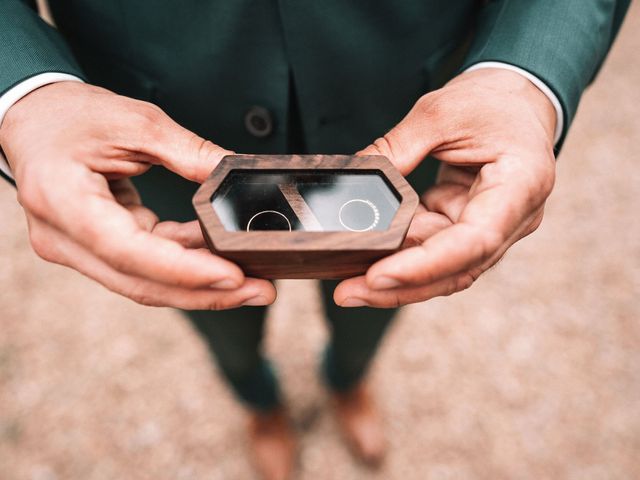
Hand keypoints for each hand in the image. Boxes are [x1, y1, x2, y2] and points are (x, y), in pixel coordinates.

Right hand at [0, 82, 275, 308]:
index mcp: (63, 200)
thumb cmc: (71, 116)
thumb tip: (234, 176)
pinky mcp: (96, 250)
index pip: (129, 250)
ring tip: (253, 282)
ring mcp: (77, 250)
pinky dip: (184, 264)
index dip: (184, 269)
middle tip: (261, 291)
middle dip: (206, 291)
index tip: (233, 275)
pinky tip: (221, 260)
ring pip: (146, 282)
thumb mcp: (136, 122)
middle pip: (142, 282)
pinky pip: (145, 266)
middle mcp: (65, 238)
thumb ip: (189, 153)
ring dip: (201, 284)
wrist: (35, 120)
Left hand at [335, 69, 556, 306]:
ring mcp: (490, 226)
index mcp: (519, 186)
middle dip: (400, 285)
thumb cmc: (491, 101)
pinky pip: (432, 249)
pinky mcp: (465, 225)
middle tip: (347, 293)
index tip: (380, 275)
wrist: (515, 99)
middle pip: (456, 268)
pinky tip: (365, 259)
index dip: (426, 264)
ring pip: (442, 268)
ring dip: (396, 278)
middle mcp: (511, 218)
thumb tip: (356, 178)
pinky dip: (400, 255)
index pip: (475, 241)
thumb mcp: (439, 112)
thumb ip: (396, 148)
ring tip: (346, 285)